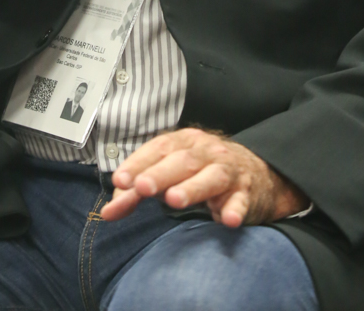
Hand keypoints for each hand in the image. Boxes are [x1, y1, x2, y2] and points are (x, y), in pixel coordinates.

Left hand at [100, 128, 306, 228]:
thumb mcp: (169, 176)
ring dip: (193, 188)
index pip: (159, 148)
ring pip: (210, 177)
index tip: (120, 180)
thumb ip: (138, 191)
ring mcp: (228, 170)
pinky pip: (241, 201)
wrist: (256, 175)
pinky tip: (228, 220)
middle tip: (142, 188)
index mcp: (184, 142)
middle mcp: (206, 151)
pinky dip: (235, 209)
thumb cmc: (201, 174)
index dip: (139, 163)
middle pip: (182, 161)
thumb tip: (107, 212)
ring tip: (174, 200)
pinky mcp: (246, 193)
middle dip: (160, 174)